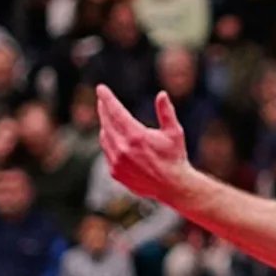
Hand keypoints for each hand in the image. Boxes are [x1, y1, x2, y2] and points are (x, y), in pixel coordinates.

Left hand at [97, 87, 193, 206]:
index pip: (115, 111)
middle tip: (103, 101)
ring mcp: (117, 161)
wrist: (173, 186)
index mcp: (136, 136)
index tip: (100, 88)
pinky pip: (107, 152)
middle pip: (106, 122)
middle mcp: (123, 148)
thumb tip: (162, 94)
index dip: (107, 98)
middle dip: (104, 109)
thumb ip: (166, 112)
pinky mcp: (115, 172)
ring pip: (104, 137)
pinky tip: (115, 140)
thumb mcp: (174, 132)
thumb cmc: (175, 157)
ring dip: (106, 126)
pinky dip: (109, 143)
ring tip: (110, 121)